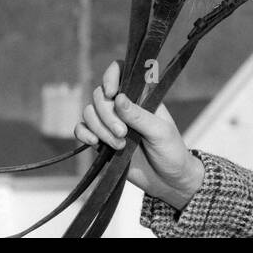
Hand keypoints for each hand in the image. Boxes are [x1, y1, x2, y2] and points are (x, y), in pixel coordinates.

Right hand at [75, 59, 204, 210]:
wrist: (167, 181)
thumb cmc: (170, 150)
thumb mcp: (160, 132)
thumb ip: (139, 116)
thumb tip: (118, 98)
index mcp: (141, 96)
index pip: (121, 71)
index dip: (111, 76)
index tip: (111, 92)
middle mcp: (123, 106)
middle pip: (100, 95)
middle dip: (107, 115)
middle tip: (123, 133)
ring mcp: (111, 123)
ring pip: (89, 112)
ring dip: (99, 128)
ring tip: (119, 145)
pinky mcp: (102, 141)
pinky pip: (82, 129)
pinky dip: (84, 134)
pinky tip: (95, 143)